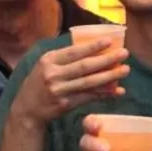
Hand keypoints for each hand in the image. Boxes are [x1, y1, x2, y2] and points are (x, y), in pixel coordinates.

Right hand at [13, 40, 129, 124]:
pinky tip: (117, 91)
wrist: (26, 109)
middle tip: (124, 54)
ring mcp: (59, 90)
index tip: (111, 41)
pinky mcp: (65, 104)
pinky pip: (89, 97)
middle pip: (85, 66)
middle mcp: (53, 74)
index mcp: (49, 60)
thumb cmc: (39, 82)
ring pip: (89, 82)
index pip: (75, 51)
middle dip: (107, 60)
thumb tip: (93, 49)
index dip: (93, 46)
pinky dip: (104, 93)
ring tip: (125, 70)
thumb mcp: (45, 65)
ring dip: (109, 76)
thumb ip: (65, 57)